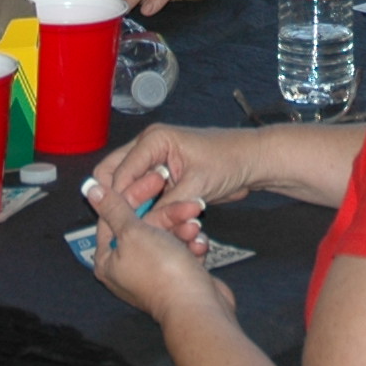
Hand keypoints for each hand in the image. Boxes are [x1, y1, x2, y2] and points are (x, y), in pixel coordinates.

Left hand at [83, 168, 234, 326]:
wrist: (197, 306)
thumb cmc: (161, 271)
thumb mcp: (133, 232)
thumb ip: (114, 208)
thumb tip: (90, 189)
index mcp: (108, 260)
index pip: (115, 218)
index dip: (135, 195)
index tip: (154, 179)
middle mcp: (128, 268)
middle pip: (145, 227)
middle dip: (168, 214)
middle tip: (188, 202)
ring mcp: (153, 274)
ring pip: (167, 237)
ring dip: (183, 229)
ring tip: (195, 227)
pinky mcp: (176, 277)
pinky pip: (182, 252)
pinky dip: (192, 245)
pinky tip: (200, 244)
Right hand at [92, 121, 257, 219]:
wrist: (252, 162)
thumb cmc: (230, 162)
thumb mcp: (197, 186)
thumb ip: (166, 206)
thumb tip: (142, 226)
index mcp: (153, 139)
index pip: (120, 171)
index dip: (120, 199)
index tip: (124, 222)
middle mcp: (148, 147)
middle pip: (113, 173)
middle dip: (119, 200)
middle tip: (129, 223)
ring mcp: (154, 161)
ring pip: (127, 186)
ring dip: (136, 206)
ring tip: (149, 223)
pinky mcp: (163, 177)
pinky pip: (144, 194)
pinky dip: (148, 208)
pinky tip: (159, 221)